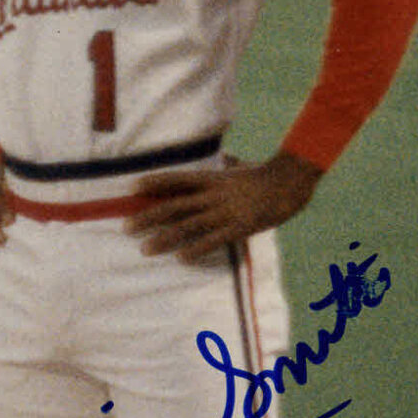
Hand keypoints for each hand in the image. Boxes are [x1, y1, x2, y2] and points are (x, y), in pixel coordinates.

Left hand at [127, 152, 319, 262]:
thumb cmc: (266, 173)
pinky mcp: (241, 227)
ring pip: (189, 225)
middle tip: (125, 228)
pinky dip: (197, 249)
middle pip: (175, 206)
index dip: (154, 183)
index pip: (177, 179)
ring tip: (145, 248)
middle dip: (148, 217)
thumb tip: (224, 159)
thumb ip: (228, 165)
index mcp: (213, 178)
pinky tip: (181, 258)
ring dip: (164, 238)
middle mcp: (214, 194)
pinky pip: (215, 240)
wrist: (292, 181)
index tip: (132, 188)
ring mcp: (226, 211)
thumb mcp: (242, 166)